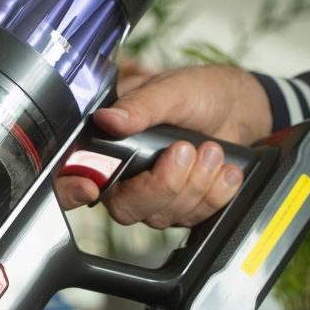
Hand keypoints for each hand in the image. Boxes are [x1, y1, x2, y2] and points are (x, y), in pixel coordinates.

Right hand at [55, 65, 271, 227]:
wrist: (238, 106)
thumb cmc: (199, 92)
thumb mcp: (169, 90)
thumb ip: (140, 106)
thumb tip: (108, 119)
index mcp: (107, 144)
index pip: (73, 177)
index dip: (71, 190)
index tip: (90, 188)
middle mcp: (124, 175)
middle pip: (126, 207)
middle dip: (164, 184)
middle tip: (187, 150)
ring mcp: (153, 195)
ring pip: (162, 216)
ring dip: (196, 185)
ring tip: (213, 150)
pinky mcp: (181, 207)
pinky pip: (192, 218)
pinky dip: (215, 195)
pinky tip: (226, 170)